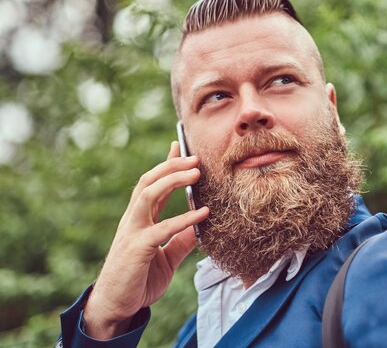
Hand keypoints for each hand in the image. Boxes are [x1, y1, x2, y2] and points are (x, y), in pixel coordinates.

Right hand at [83, 141, 209, 339]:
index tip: (180, 146)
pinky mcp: (136, 248)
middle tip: (196, 157)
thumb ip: (182, 241)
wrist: (115, 307)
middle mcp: (133, 220)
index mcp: (140, 220)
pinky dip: (184, 218)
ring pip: (149, 194)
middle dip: (171, 166)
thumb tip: (202, 226)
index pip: (152, 185)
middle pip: (149, 182)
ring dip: (173, 180)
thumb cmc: (139, 281)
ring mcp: (132, 232)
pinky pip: (162, 228)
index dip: (166, 165)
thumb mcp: (167, 258)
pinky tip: (203, 213)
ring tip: (197, 172)